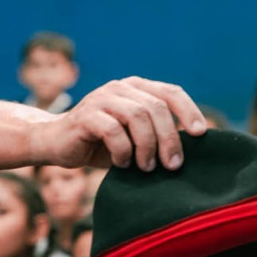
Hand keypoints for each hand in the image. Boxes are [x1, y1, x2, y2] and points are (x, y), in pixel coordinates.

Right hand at [56, 77, 206, 172]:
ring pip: (137, 116)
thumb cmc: (100, 144)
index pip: (170, 92)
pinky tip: (122, 164)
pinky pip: (113, 130)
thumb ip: (155, 133)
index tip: (200, 134)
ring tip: (147, 167)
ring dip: (147, 146)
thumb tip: (192, 147)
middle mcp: (120, 88)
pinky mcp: (85, 115)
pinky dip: (123, 151)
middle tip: (172, 165)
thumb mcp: (133, 137)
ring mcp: (101, 99)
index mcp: (136, 88)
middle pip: (156, 107)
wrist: (56, 143)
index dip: (189, 111)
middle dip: (169, 138)